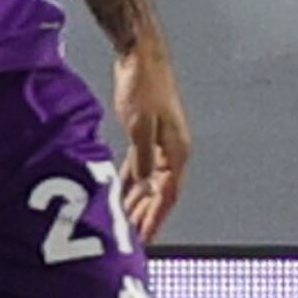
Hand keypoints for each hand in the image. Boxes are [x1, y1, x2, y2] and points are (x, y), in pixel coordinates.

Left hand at [112, 36, 189, 240]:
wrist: (142, 57)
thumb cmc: (145, 85)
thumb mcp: (140, 124)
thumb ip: (143, 157)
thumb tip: (143, 184)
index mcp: (178, 150)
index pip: (169, 194)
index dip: (157, 218)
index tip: (146, 239)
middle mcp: (173, 151)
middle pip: (160, 193)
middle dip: (146, 216)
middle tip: (132, 240)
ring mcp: (160, 143)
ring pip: (150, 182)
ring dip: (138, 203)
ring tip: (126, 224)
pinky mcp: (146, 135)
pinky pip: (139, 167)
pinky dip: (130, 183)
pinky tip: (119, 196)